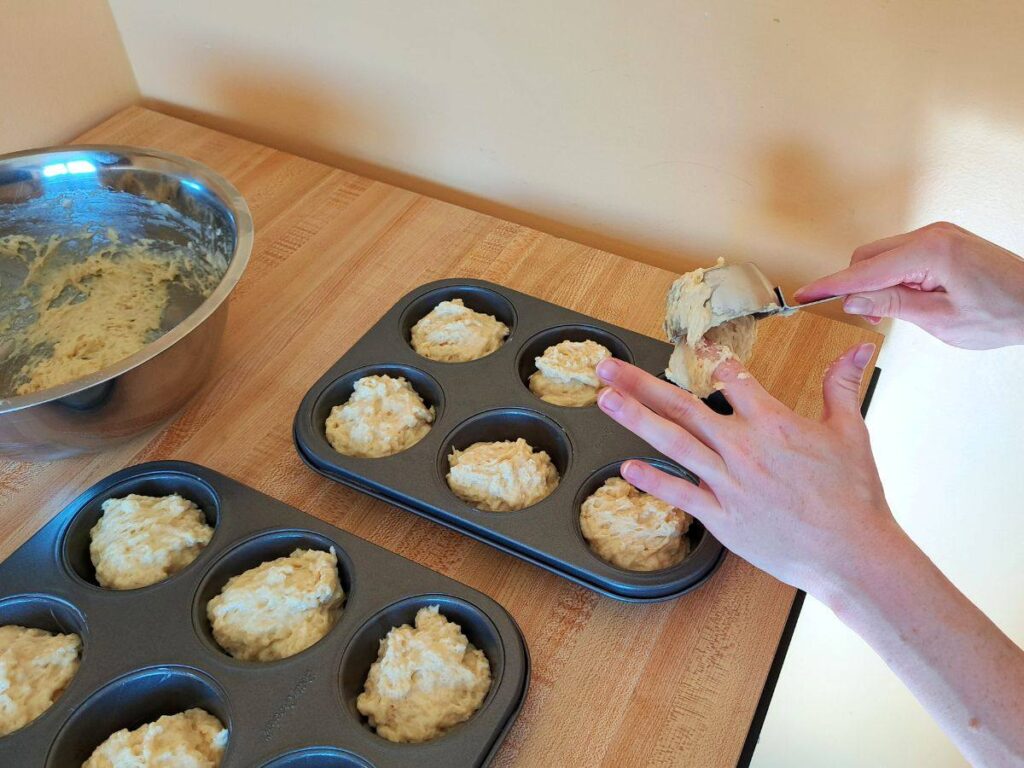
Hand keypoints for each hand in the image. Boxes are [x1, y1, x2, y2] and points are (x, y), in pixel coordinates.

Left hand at [594, 346, 897, 596]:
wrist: (852, 554)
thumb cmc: (853, 496)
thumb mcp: (851, 432)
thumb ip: (842, 386)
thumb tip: (860, 348)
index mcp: (772, 423)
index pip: (730, 378)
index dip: (710, 358)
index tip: (690, 345)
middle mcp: (743, 448)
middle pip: (682, 406)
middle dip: (641, 383)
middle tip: (607, 367)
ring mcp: (729, 483)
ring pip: (673, 443)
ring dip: (635, 418)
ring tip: (606, 399)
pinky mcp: (723, 517)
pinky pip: (680, 494)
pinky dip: (653, 480)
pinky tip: (627, 466)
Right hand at [794, 222, 1023, 349]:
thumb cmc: (1004, 313)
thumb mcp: (940, 319)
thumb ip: (891, 305)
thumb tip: (853, 299)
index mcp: (931, 252)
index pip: (865, 271)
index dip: (832, 286)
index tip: (805, 294)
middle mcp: (932, 235)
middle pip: (868, 258)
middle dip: (857, 287)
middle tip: (867, 317)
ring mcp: (937, 235)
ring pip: (882, 257)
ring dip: (877, 283)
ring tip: (898, 310)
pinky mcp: (941, 242)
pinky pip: (900, 256)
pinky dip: (893, 277)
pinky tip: (908, 297)